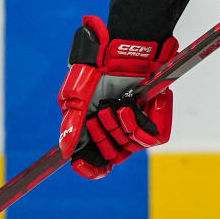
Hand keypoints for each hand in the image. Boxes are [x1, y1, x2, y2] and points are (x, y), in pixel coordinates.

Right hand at [56, 15, 175, 178]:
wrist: (124, 50)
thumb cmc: (98, 68)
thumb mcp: (77, 96)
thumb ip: (72, 124)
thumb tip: (64, 152)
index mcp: (96, 128)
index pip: (94, 160)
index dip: (89, 168)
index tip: (80, 165)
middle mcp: (117, 130)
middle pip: (111, 156)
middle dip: (101, 138)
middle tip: (97, 116)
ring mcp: (136, 126)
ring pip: (128, 148)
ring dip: (116, 127)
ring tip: (112, 105)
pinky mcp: (155, 120)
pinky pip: (148, 139)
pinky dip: (135, 124)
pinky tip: (127, 107)